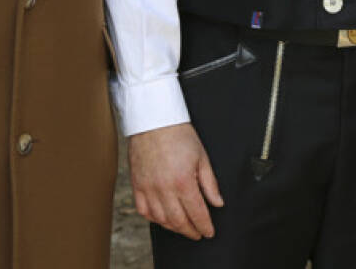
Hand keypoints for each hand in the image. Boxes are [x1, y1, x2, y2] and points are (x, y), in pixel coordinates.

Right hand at [128, 123, 223, 239]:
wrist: (154, 120)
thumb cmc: (179, 135)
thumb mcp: (202, 156)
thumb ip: (210, 183)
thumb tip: (218, 202)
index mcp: (183, 181)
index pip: (196, 213)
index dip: (204, 226)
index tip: (209, 232)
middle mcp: (164, 188)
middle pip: (178, 221)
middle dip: (190, 231)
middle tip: (198, 234)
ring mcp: (148, 188)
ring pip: (161, 219)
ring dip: (173, 227)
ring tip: (183, 227)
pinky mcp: (137, 185)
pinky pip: (143, 211)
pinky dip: (154, 218)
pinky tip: (162, 218)